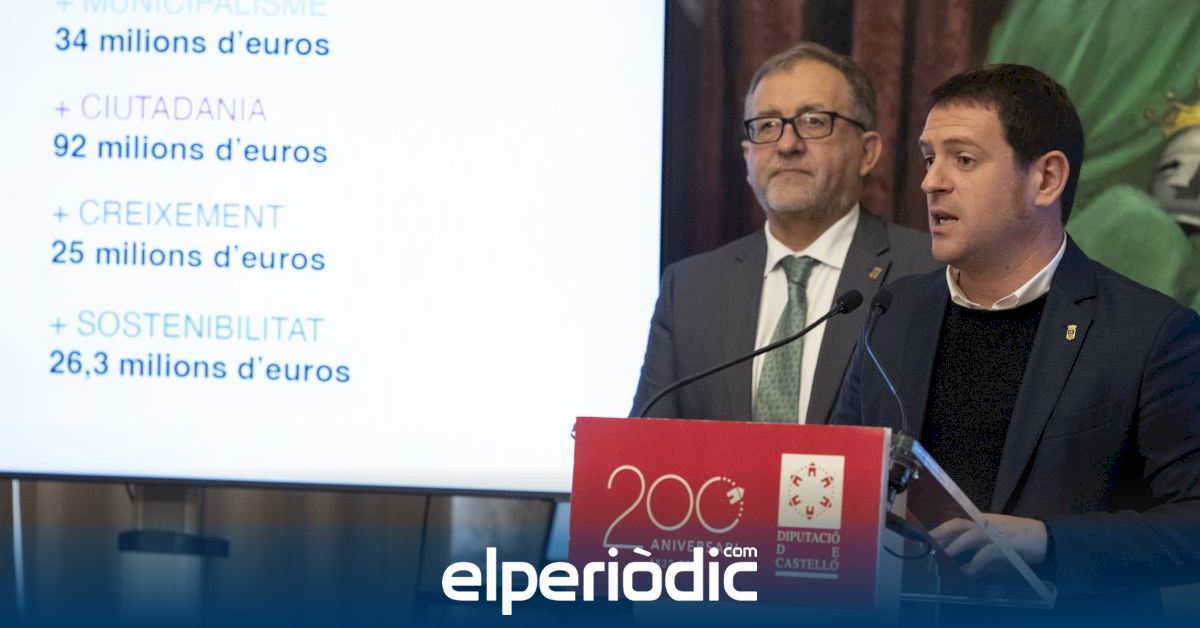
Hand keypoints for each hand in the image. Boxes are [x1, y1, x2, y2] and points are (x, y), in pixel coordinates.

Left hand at [928, 514, 1046, 578]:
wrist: (1044, 539)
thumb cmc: (1017, 542)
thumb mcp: (993, 546)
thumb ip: (976, 553)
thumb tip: (959, 566)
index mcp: (979, 521)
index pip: (954, 523)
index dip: (938, 530)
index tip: (923, 538)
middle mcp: (984, 523)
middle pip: (956, 525)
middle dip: (939, 535)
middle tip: (925, 548)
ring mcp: (993, 533)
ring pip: (967, 537)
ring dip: (952, 549)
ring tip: (940, 561)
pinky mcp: (1004, 546)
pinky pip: (984, 555)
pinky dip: (974, 565)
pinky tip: (967, 574)